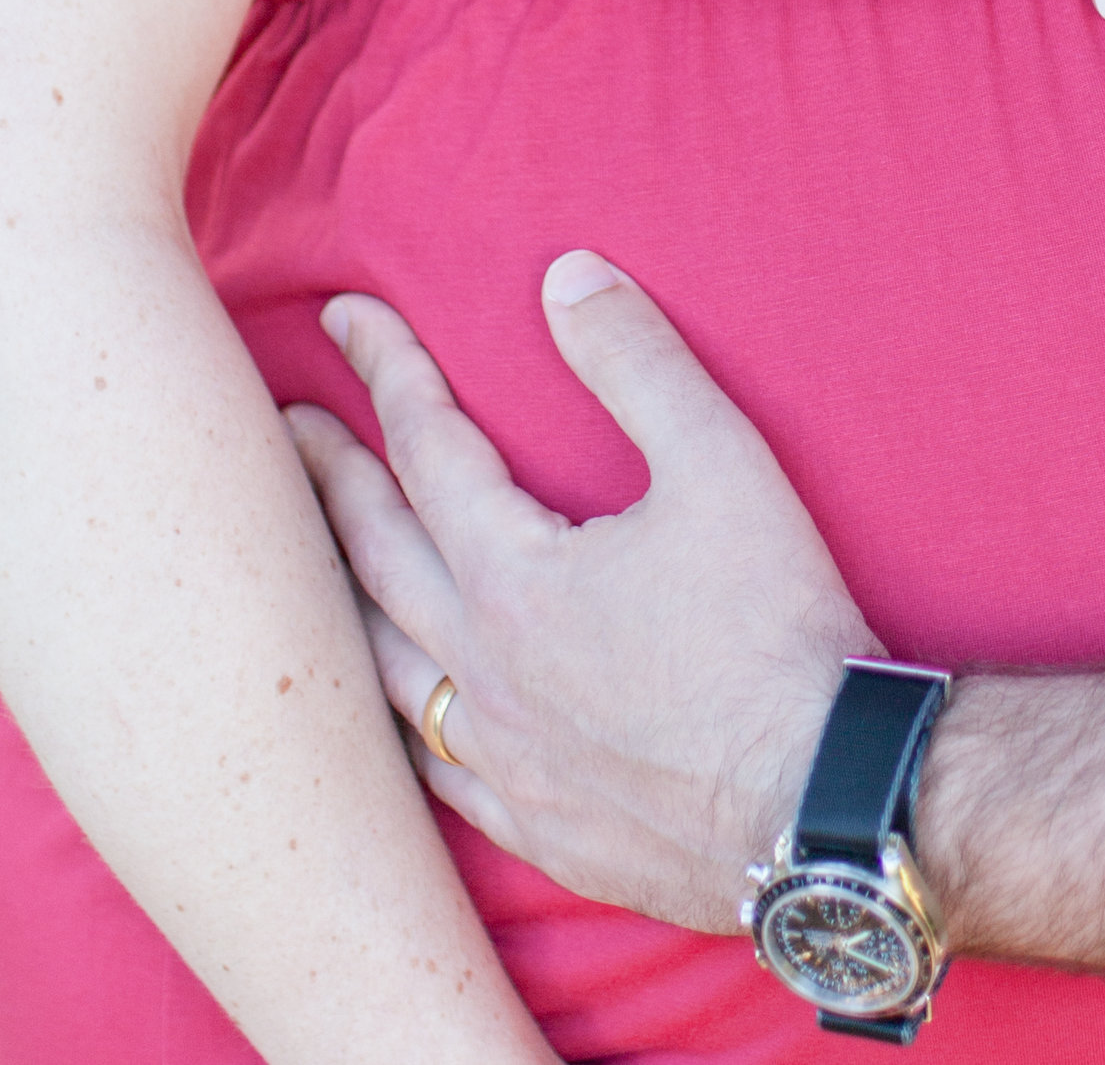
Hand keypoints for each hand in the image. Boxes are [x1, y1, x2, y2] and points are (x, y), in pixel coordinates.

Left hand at [286, 264, 879, 933]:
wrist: (820, 804)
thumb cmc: (775, 629)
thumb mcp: (721, 463)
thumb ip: (635, 362)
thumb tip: (565, 276)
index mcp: (514, 577)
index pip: (425, 446)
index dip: (385, 368)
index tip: (343, 316)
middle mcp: (483, 671)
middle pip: (372, 553)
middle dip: (326, 478)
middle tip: (284, 428)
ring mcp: (503, 761)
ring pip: (381, 672)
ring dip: (338, 600)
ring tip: (308, 564)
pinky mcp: (538, 828)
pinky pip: (433, 773)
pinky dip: (397, 726)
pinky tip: (397, 716)